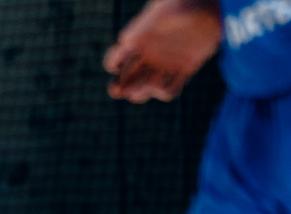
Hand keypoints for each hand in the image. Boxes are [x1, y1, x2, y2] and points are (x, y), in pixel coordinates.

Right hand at [104, 0, 220, 102]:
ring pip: (143, 88)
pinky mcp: (183, 70)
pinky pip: (169, 89)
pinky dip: (165, 91)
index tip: (116, 66)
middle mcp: (148, 55)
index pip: (116, 58)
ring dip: (140, 93)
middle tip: (119, 90)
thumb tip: (125, 41)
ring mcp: (164, 65)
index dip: (112, 64)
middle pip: (126, 80)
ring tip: (145, 88)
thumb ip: (144, 27)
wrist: (214, 6)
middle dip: (119, 88)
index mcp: (139, 40)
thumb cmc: (186, 2)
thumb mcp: (163, 11)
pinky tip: (166, 86)